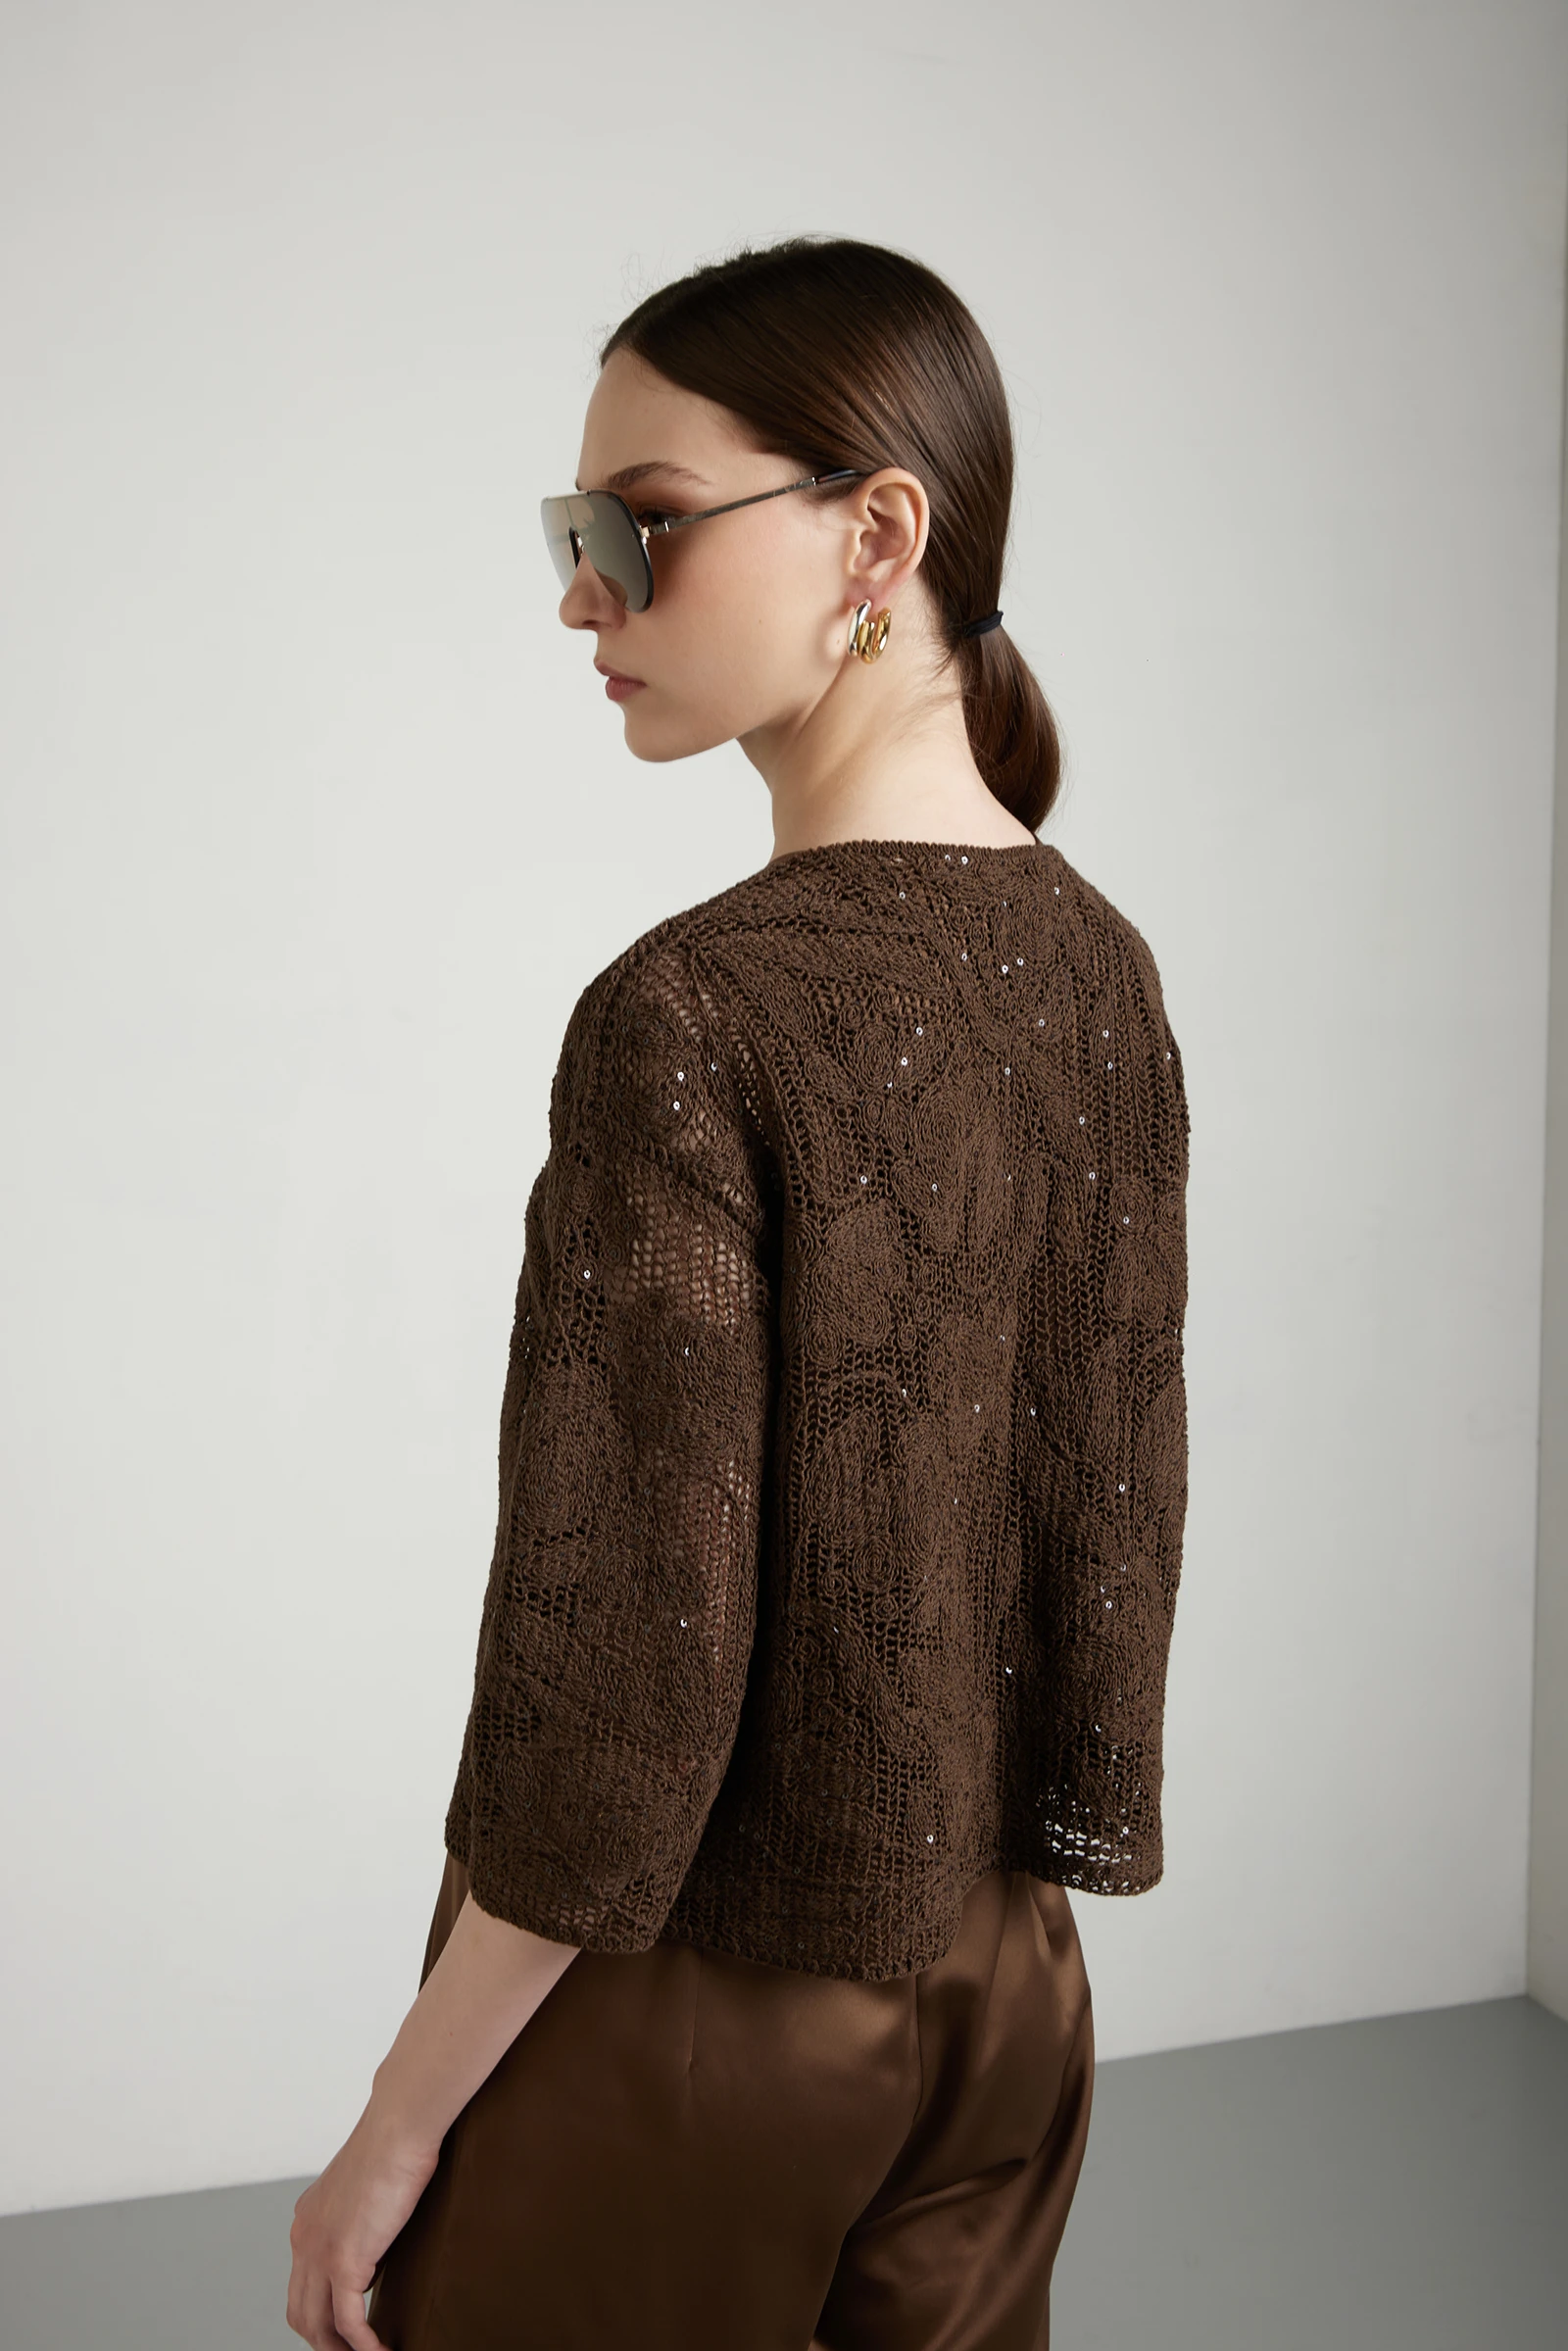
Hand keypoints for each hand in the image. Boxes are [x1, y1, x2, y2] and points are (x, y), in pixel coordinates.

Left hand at [286, 2106, 439, 2349]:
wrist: (398, 2126)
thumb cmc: (394, 2143)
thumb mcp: (366, 2185)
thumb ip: (361, 2213)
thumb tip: (379, 2234)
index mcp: (306, 2220)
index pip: (301, 2283)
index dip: (319, 2312)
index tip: (344, 2327)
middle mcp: (303, 2239)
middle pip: (300, 2312)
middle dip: (324, 2340)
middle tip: (352, 2349)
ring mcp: (319, 2252)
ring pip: (316, 2325)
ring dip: (340, 2349)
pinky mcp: (344, 2262)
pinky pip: (348, 2322)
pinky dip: (363, 2345)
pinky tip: (381, 2350)